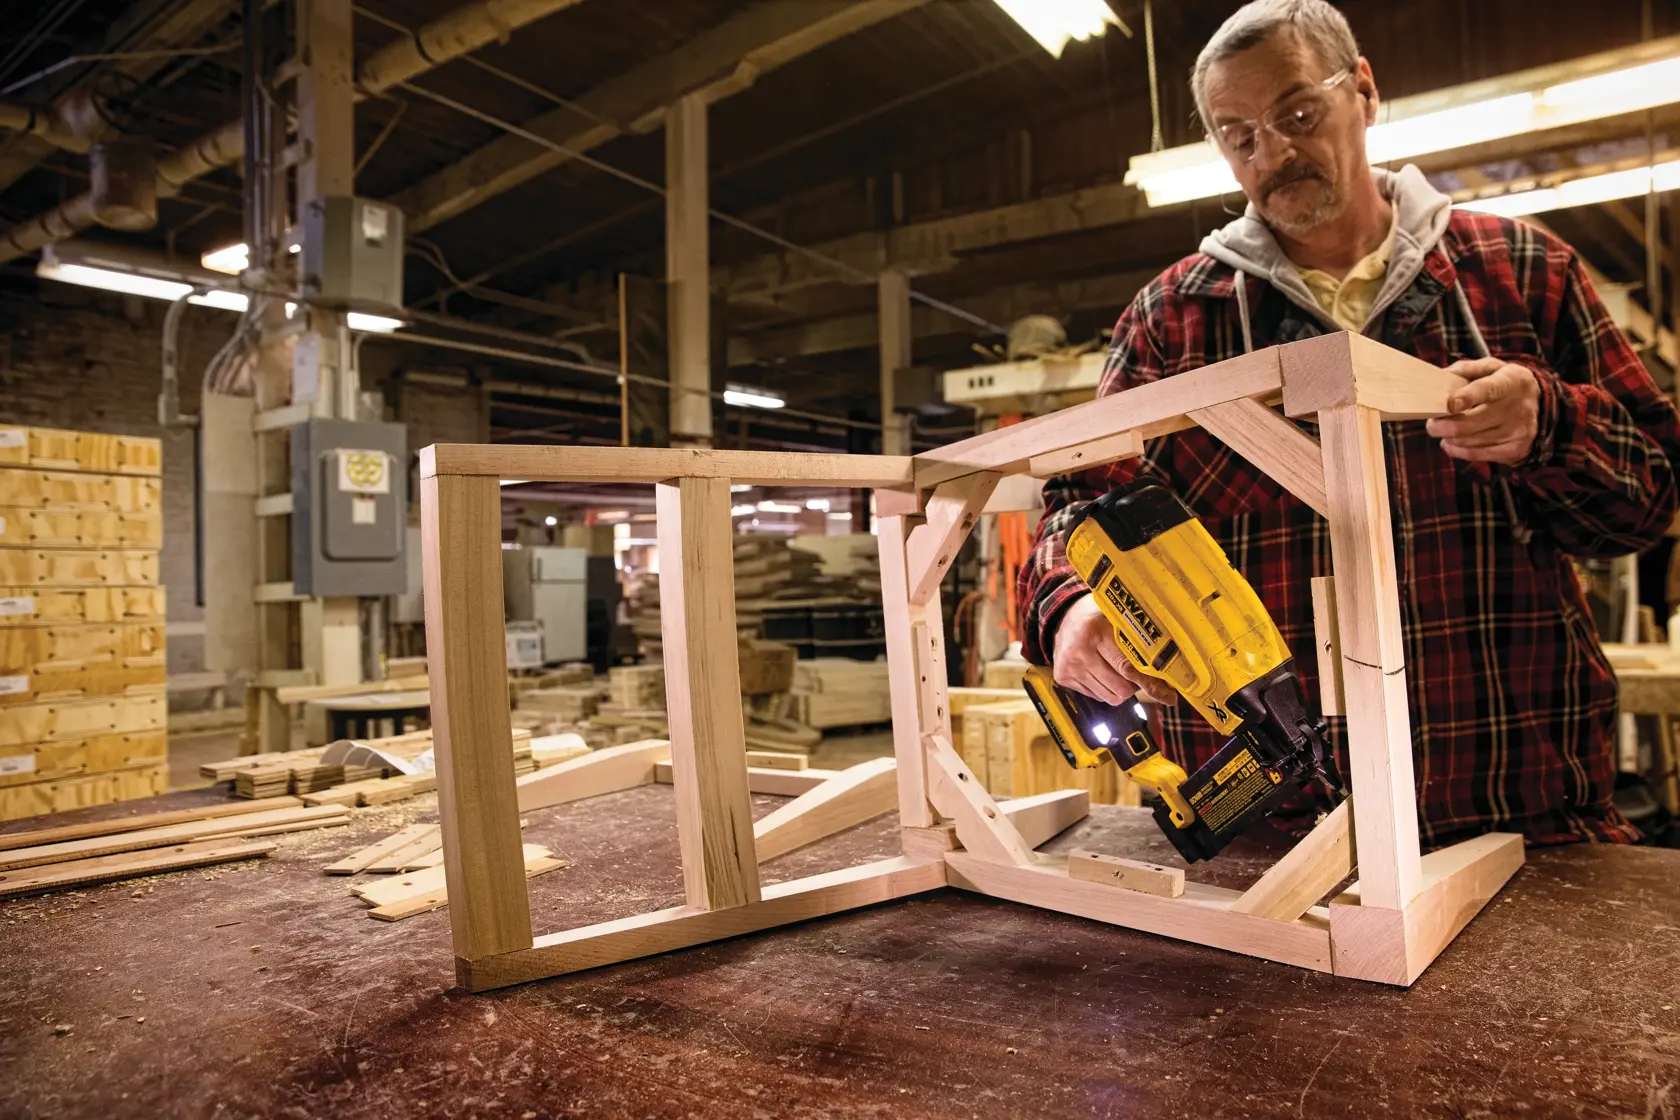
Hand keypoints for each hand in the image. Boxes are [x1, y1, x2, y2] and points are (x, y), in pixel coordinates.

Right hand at [1050, 593, 1176, 705]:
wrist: (1062, 617)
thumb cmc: (1098, 616)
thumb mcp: (1118, 618)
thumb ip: (1139, 641)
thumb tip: (1167, 672)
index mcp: (1095, 632)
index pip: (1128, 666)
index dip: (1150, 683)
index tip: (1169, 696)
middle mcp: (1079, 652)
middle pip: (1122, 688)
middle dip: (1136, 685)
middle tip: (1138, 672)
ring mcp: (1070, 667)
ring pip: (1110, 697)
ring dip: (1121, 688)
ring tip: (1117, 669)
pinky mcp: (1063, 678)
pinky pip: (1097, 696)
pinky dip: (1106, 688)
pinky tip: (1102, 671)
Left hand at [1425, 357, 1539, 464]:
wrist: (1537, 404)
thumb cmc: (1503, 382)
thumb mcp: (1490, 367)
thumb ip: (1464, 369)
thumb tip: (1438, 378)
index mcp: (1512, 380)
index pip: (1489, 389)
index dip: (1468, 397)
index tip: (1450, 404)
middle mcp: (1518, 407)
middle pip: (1468, 424)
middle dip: (1440, 425)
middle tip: (1432, 421)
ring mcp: (1518, 431)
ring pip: (1466, 441)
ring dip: (1448, 436)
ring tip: (1447, 427)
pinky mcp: (1514, 450)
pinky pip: (1473, 455)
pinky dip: (1456, 449)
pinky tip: (1454, 440)